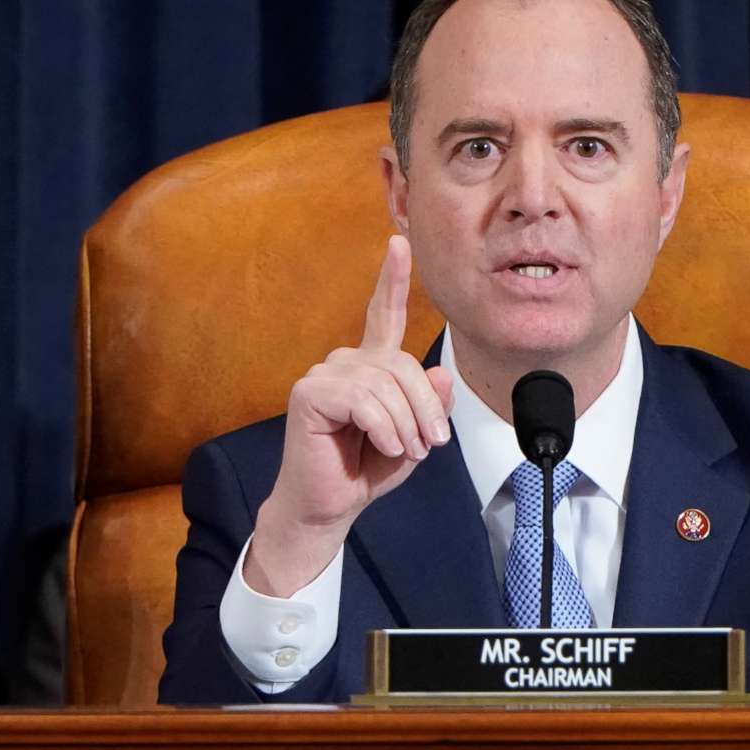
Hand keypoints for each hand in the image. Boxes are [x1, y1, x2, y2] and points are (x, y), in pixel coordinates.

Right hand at [244, 235, 455, 595]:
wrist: (330, 505)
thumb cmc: (367, 470)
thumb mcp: (414, 436)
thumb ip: (431, 404)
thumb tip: (439, 373)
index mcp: (371, 366)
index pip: (383, 314)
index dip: (392, 279)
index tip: (399, 243)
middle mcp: (346, 362)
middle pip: (404, 364)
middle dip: (425, 408)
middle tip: (429, 446)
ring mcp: (325, 374)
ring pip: (387, 383)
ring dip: (406, 424)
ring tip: (403, 451)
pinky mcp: (310, 393)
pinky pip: (363, 399)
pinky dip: (383, 427)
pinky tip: (384, 446)